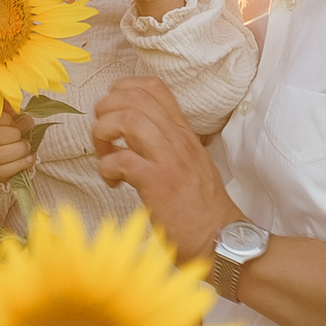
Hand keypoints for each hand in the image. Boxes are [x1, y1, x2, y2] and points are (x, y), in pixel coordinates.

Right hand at [0, 113, 36, 181]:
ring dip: (18, 151)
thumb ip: (12, 108)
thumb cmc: (14, 128)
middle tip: (22, 137)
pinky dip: (19, 166)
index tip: (13, 122)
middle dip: (13, 136)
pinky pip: (1, 172)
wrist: (18, 148)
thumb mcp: (14, 114)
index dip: (5, 119)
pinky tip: (28, 159)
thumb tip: (12, 103)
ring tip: (27, 148)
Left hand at [92, 76, 246, 264]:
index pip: (153, 87)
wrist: (221, 239)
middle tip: (104, 138)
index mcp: (183, 132)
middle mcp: (177, 139)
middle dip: (105, 111)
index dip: (122, 91)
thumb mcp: (190, 163)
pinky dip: (107, 167)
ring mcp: (169, 159)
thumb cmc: (200, 207)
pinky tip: (113, 182)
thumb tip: (134, 135)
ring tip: (106, 157)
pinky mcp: (158, 183)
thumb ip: (167, 144)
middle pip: (134, 97)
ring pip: (127, 119)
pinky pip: (122, 159)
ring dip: (103, 134)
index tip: (113, 114)